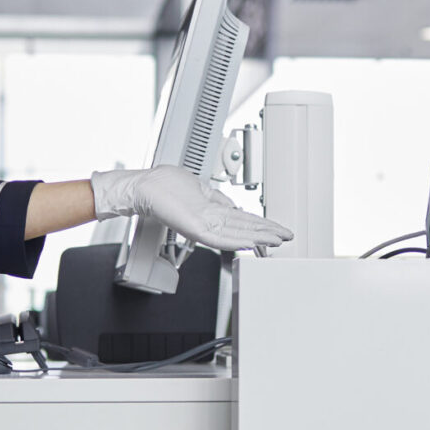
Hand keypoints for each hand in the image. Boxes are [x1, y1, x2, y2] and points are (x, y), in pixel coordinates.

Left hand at [91, 165, 293, 252]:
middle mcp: (210, 220)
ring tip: (275, 241)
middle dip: (267, 233)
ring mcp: (203, 225)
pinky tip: (250, 242)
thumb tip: (233, 205)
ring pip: (237, 234)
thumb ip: (218, 199)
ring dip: (258, 238)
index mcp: (213, 211)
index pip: (244, 219)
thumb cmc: (163, 186)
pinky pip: (219, 237)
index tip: (278, 228)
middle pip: (245, 228)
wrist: (143, 188)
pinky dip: (236, 240)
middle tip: (286, 238)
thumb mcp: (200, 188)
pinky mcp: (194, 228)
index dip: (263, 224)